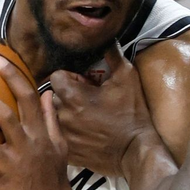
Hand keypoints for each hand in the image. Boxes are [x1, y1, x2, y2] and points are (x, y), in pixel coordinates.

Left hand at [0, 57, 78, 189]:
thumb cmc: (54, 177)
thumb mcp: (59, 146)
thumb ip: (50, 119)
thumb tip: (46, 93)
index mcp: (39, 135)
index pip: (28, 100)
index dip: (14, 78)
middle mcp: (26, 148)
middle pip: (6, 118)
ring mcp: (13, 168)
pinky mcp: (1, 188)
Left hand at [49, 46, 155, 178]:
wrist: (137, 152)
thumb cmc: (133, 114)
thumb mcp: (127, 78)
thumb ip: (113, 55)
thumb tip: (108, 37)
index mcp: (72, 96)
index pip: (55, 77)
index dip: (70, 77)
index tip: (85, 83)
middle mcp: (62, 115)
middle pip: (52, 96)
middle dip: (66, 95)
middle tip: (86, 100)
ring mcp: (63, 136)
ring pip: (54, 117)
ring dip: (65, 114)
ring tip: (85, 117)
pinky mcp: (67, 152)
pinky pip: (59, 136)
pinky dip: (68, 132)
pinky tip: (86, 134)